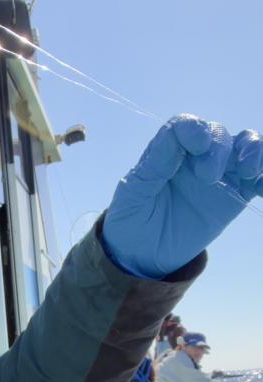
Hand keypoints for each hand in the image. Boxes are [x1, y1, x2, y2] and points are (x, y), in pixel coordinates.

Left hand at [102, 115, 262, 277]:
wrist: (142, 255)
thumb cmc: (132, 220)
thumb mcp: (134, 194)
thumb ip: (155, 165)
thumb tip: (178, 134)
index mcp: (167, 152)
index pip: (184, 127)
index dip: (194, 129)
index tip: (198, 144)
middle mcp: (194, 157)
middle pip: (217, 134)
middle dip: (218, 150)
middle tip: (207, 178)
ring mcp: (218, 174)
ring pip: (245, 146)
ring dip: (253, 150)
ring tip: (247, 172)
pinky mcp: (235, 194)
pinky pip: (258, 178)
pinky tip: (261, 186)